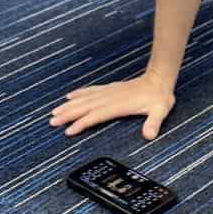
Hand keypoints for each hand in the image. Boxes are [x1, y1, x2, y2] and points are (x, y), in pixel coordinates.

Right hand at [49, 73, 174, 140]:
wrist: (159, 78)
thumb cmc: (159, 97)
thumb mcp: (160, 111)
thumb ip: (153, 123)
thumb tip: (149, 135)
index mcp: (119, 105)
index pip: (96, 115)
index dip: (81, 123)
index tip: (68, 131)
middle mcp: (110, 97)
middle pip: (84, 107)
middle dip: (67, 114)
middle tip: (52, 121)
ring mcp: (109, 92)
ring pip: (84, 99)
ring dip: (69, 105)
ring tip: (55, 112)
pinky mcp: (110, 88)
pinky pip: (90, 91)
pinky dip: (79, 94)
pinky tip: (70, 96)